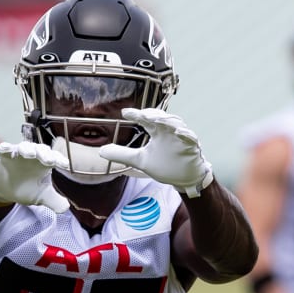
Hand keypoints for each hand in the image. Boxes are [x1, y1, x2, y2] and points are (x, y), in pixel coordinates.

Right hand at [0, 141, 69, 211]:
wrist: (5, 188)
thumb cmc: (27, 187)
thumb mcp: (41, 196)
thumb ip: (54, 201)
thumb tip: (65, 208)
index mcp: (45, 163)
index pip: (54, 158)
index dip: (60, 160)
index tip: (65, 165)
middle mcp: (33, 155)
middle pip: (41, 149)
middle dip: (45, 154)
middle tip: (49, 161)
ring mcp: (18, 153)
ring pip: (24, 147)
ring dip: (27, 149)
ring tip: (30, 154)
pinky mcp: (3, 154)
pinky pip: (4, 148)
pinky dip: (5, 148)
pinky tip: (6, 148)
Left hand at [99, 108, 213, 196]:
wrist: (185, 179)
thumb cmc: (165, 165)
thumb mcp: (140, 161)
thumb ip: (122, 154)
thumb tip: (101, 151)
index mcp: (157, 131)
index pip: (146, 120)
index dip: (136, 115)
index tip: (125, 113)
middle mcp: (169, 131)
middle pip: (161, 117)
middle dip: (152, 114)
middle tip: (141, 114)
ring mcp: (182, 137)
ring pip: (176, 123)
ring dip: (167, 120)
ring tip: (156, 119)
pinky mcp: (192, 146)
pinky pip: (190, 137)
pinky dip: (185, 133)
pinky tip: (178, 131)